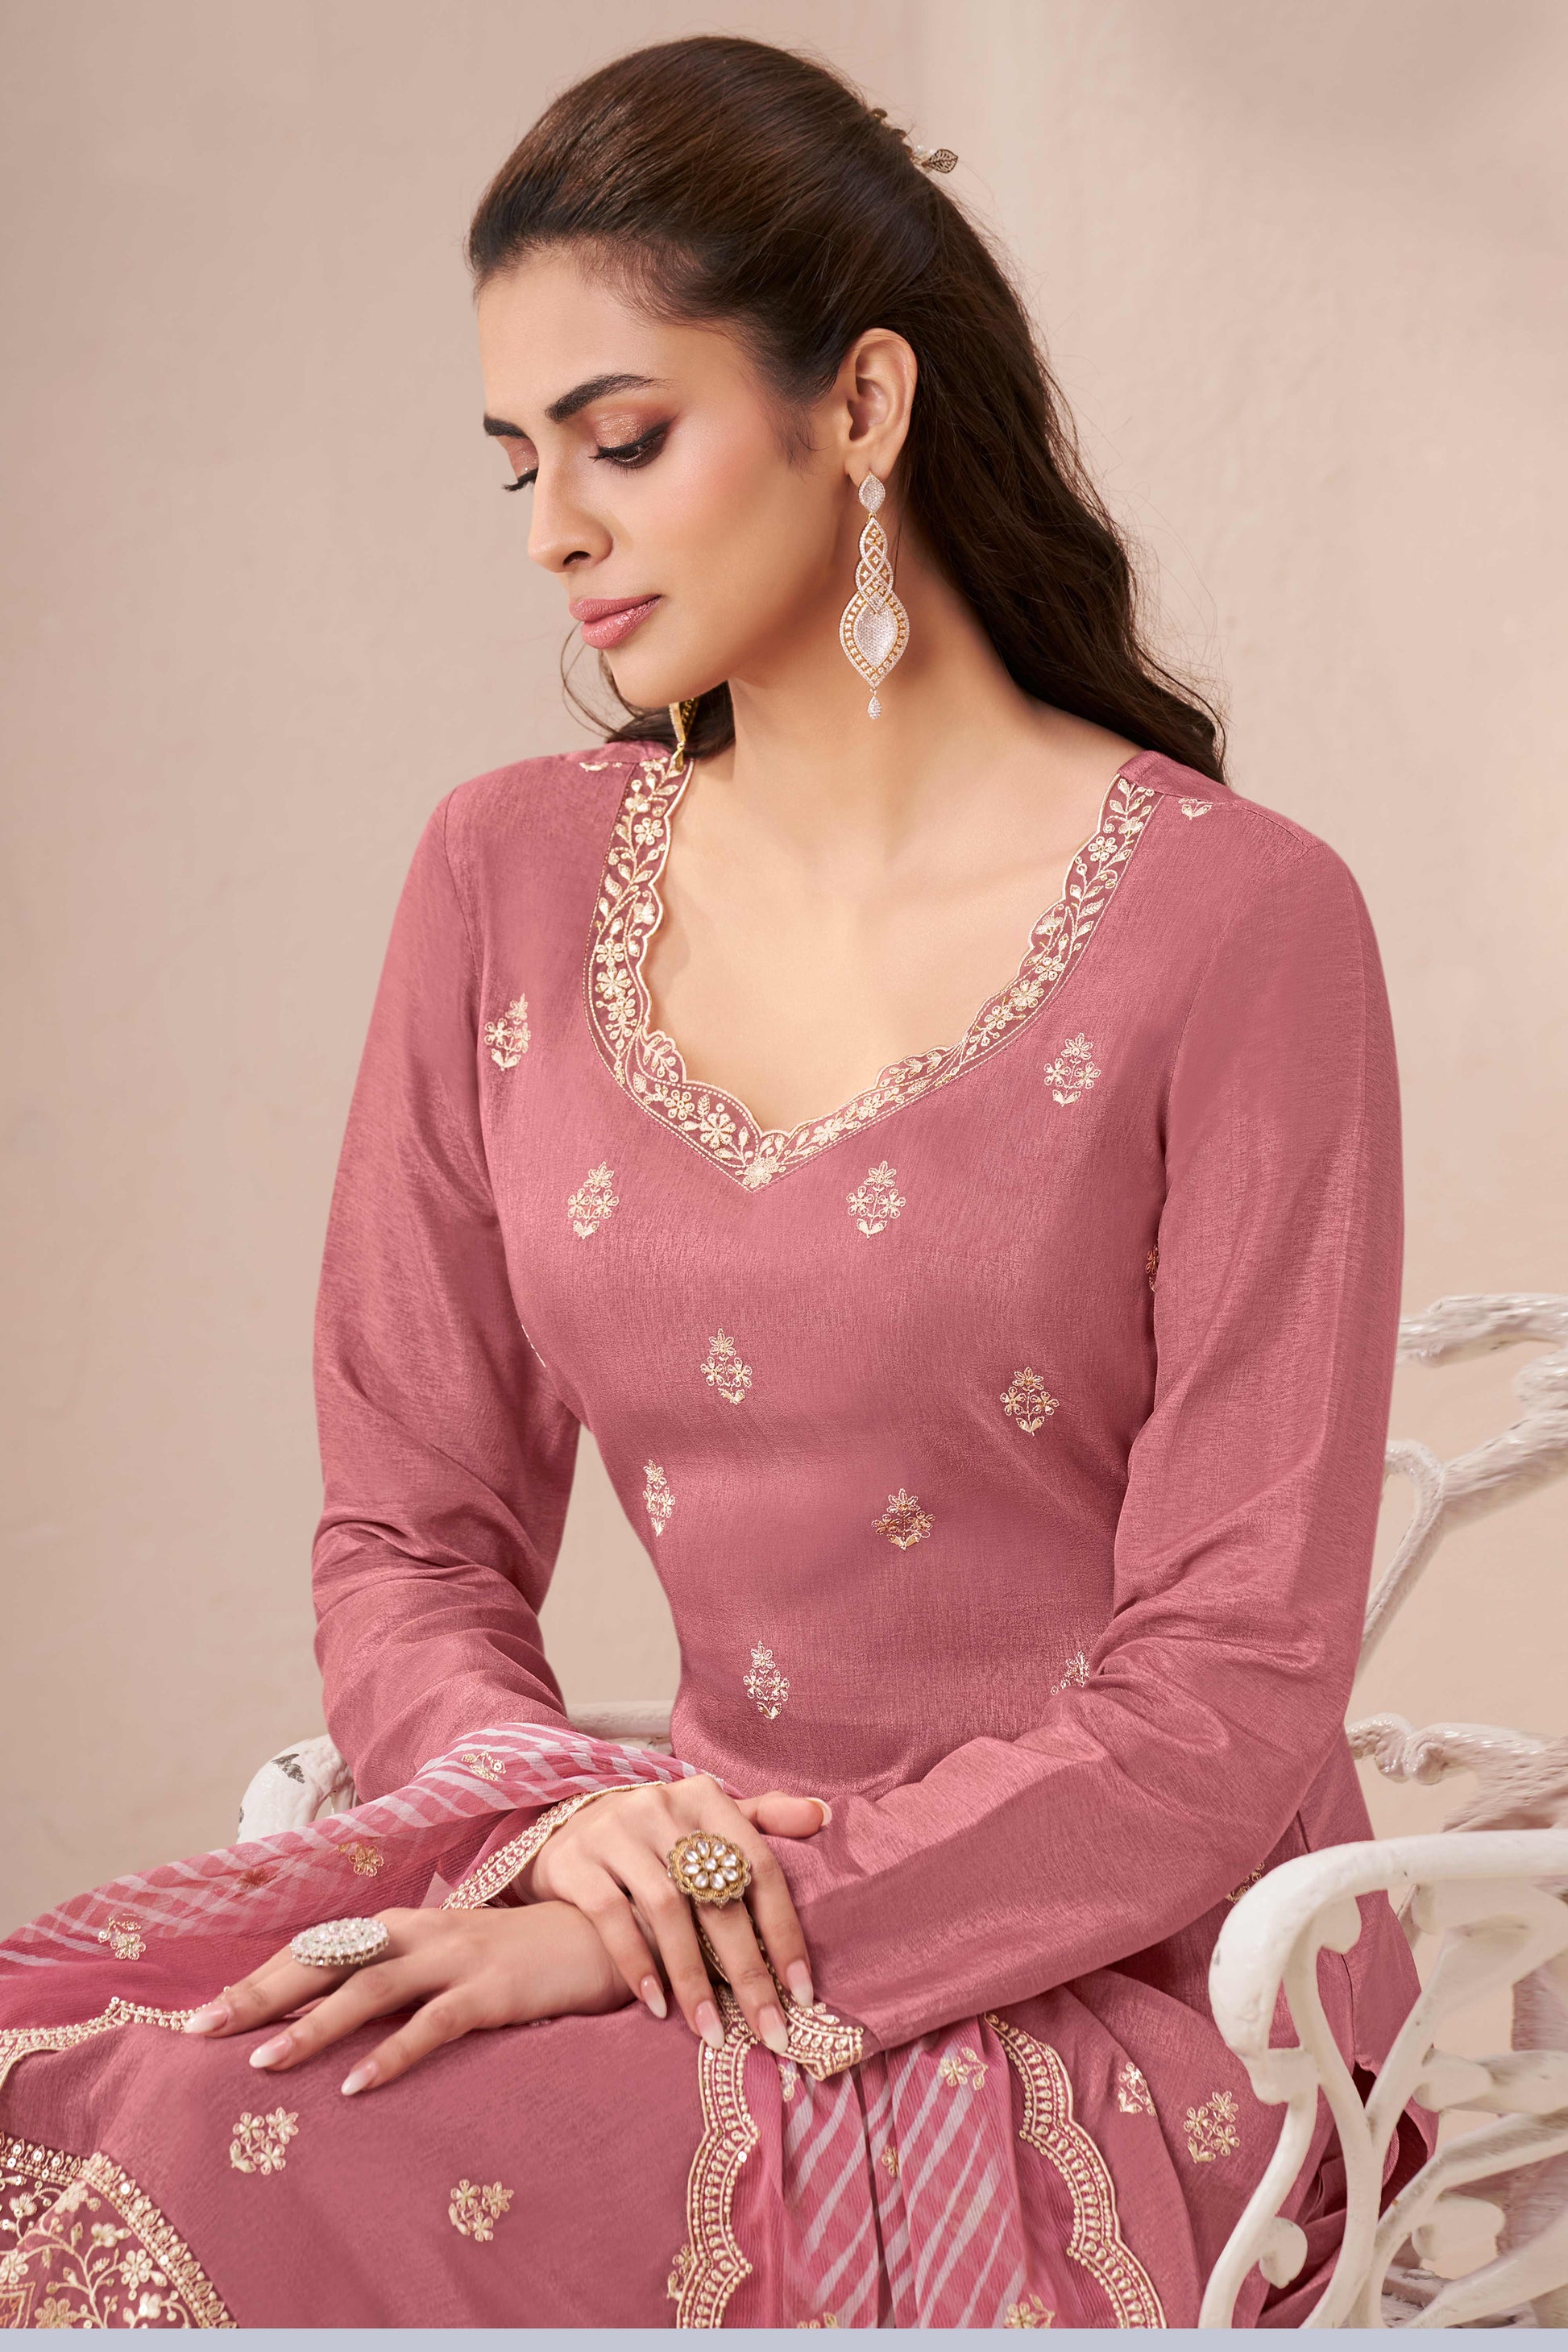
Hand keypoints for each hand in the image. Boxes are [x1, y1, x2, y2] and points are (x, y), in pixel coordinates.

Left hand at [181, 1900, 628, 2093]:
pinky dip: (392, 2054)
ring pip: (370, 1989)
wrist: (608, 1937)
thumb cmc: (523, 1955)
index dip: (261, 1977)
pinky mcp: (493, 1989)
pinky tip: (356, 2086)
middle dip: (261, 1994)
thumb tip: (340, 2009)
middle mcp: (422, 1932)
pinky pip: (433, 2024)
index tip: (205, 2011)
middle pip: (327, 1960)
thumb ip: (402, 1975)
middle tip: (201, 2031)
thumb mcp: (453, 1958)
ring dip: (312, 2026)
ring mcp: (457, 1958)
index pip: (318, 1948)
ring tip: (262, 2063)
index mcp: (406, 1925)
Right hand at [518, 1775, 831, 2056]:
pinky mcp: (575, 1860)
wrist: (565, 1832)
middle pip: (717, 1896)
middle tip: (769, 2031)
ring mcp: (614, 1830)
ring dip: (693, 1978)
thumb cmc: (653, 1838)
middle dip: (748, 1971)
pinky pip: (611, 1916)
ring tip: (712, 2031)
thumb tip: (822, 1815)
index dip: (785, 1930)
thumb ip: (761, 1819)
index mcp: (704, 1797)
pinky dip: (637, 1963)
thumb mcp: (704, 1819)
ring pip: (666, 1910)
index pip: (759, 1866)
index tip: (802, 1992)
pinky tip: (657, 2005)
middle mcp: (660, 1806)